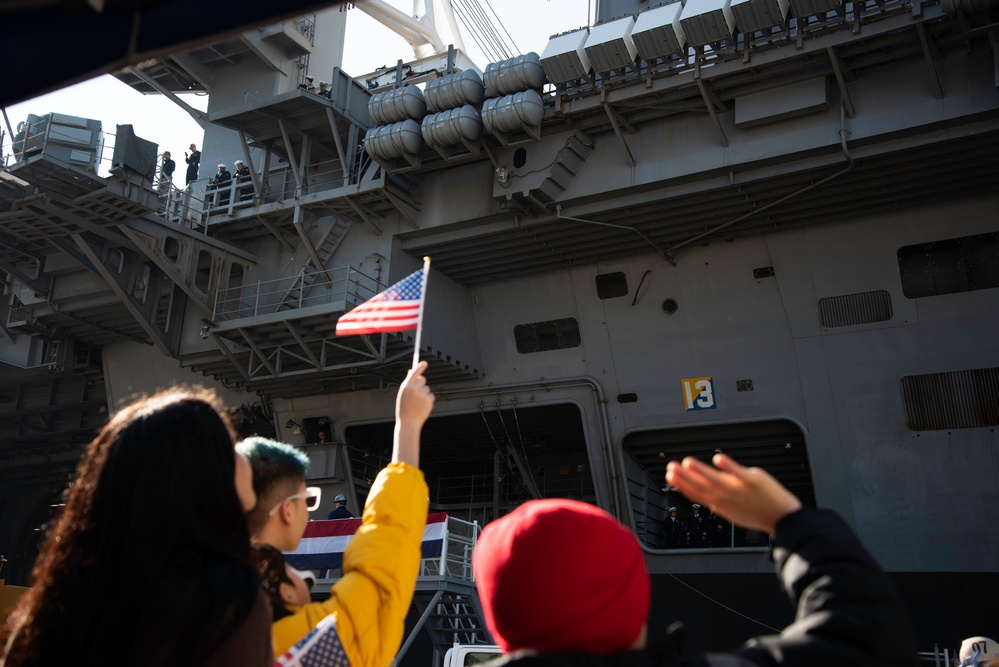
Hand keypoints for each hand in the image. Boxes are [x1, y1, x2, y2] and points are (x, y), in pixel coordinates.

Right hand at [396, 361, 433, 426]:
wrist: (408, 423)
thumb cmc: (404, 409)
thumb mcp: (402, 394)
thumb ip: (408, 382)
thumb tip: (411, 371)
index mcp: (406, 387)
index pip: (415, 373)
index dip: (420, 366)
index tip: (424, 363)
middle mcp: (414, 389)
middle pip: (423, 379)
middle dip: (421, 384)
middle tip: (417, 393)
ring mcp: (422, 394)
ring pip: (427, 388)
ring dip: (424, 393)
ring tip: (417, 403)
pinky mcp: (429, 400)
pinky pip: (431, 395)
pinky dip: (428, 400)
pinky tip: (422, 406)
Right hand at [665, 454, 800, 533]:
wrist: (784, 518)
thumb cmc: (759, 513)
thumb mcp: (733, 511)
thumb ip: (718, 501)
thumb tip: (706, 495)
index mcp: (720, 504)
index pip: (696, 493)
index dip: (682, 485)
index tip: (670, 475)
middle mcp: (727, 497)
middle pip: (701, 486)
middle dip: (684, 477)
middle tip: (671, 467)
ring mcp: (739, 489)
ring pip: (716, 479)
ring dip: (700, 471)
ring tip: (687, 462)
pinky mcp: (752, 480)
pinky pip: (737, 472)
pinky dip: (727, 466)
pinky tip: (717, 458)